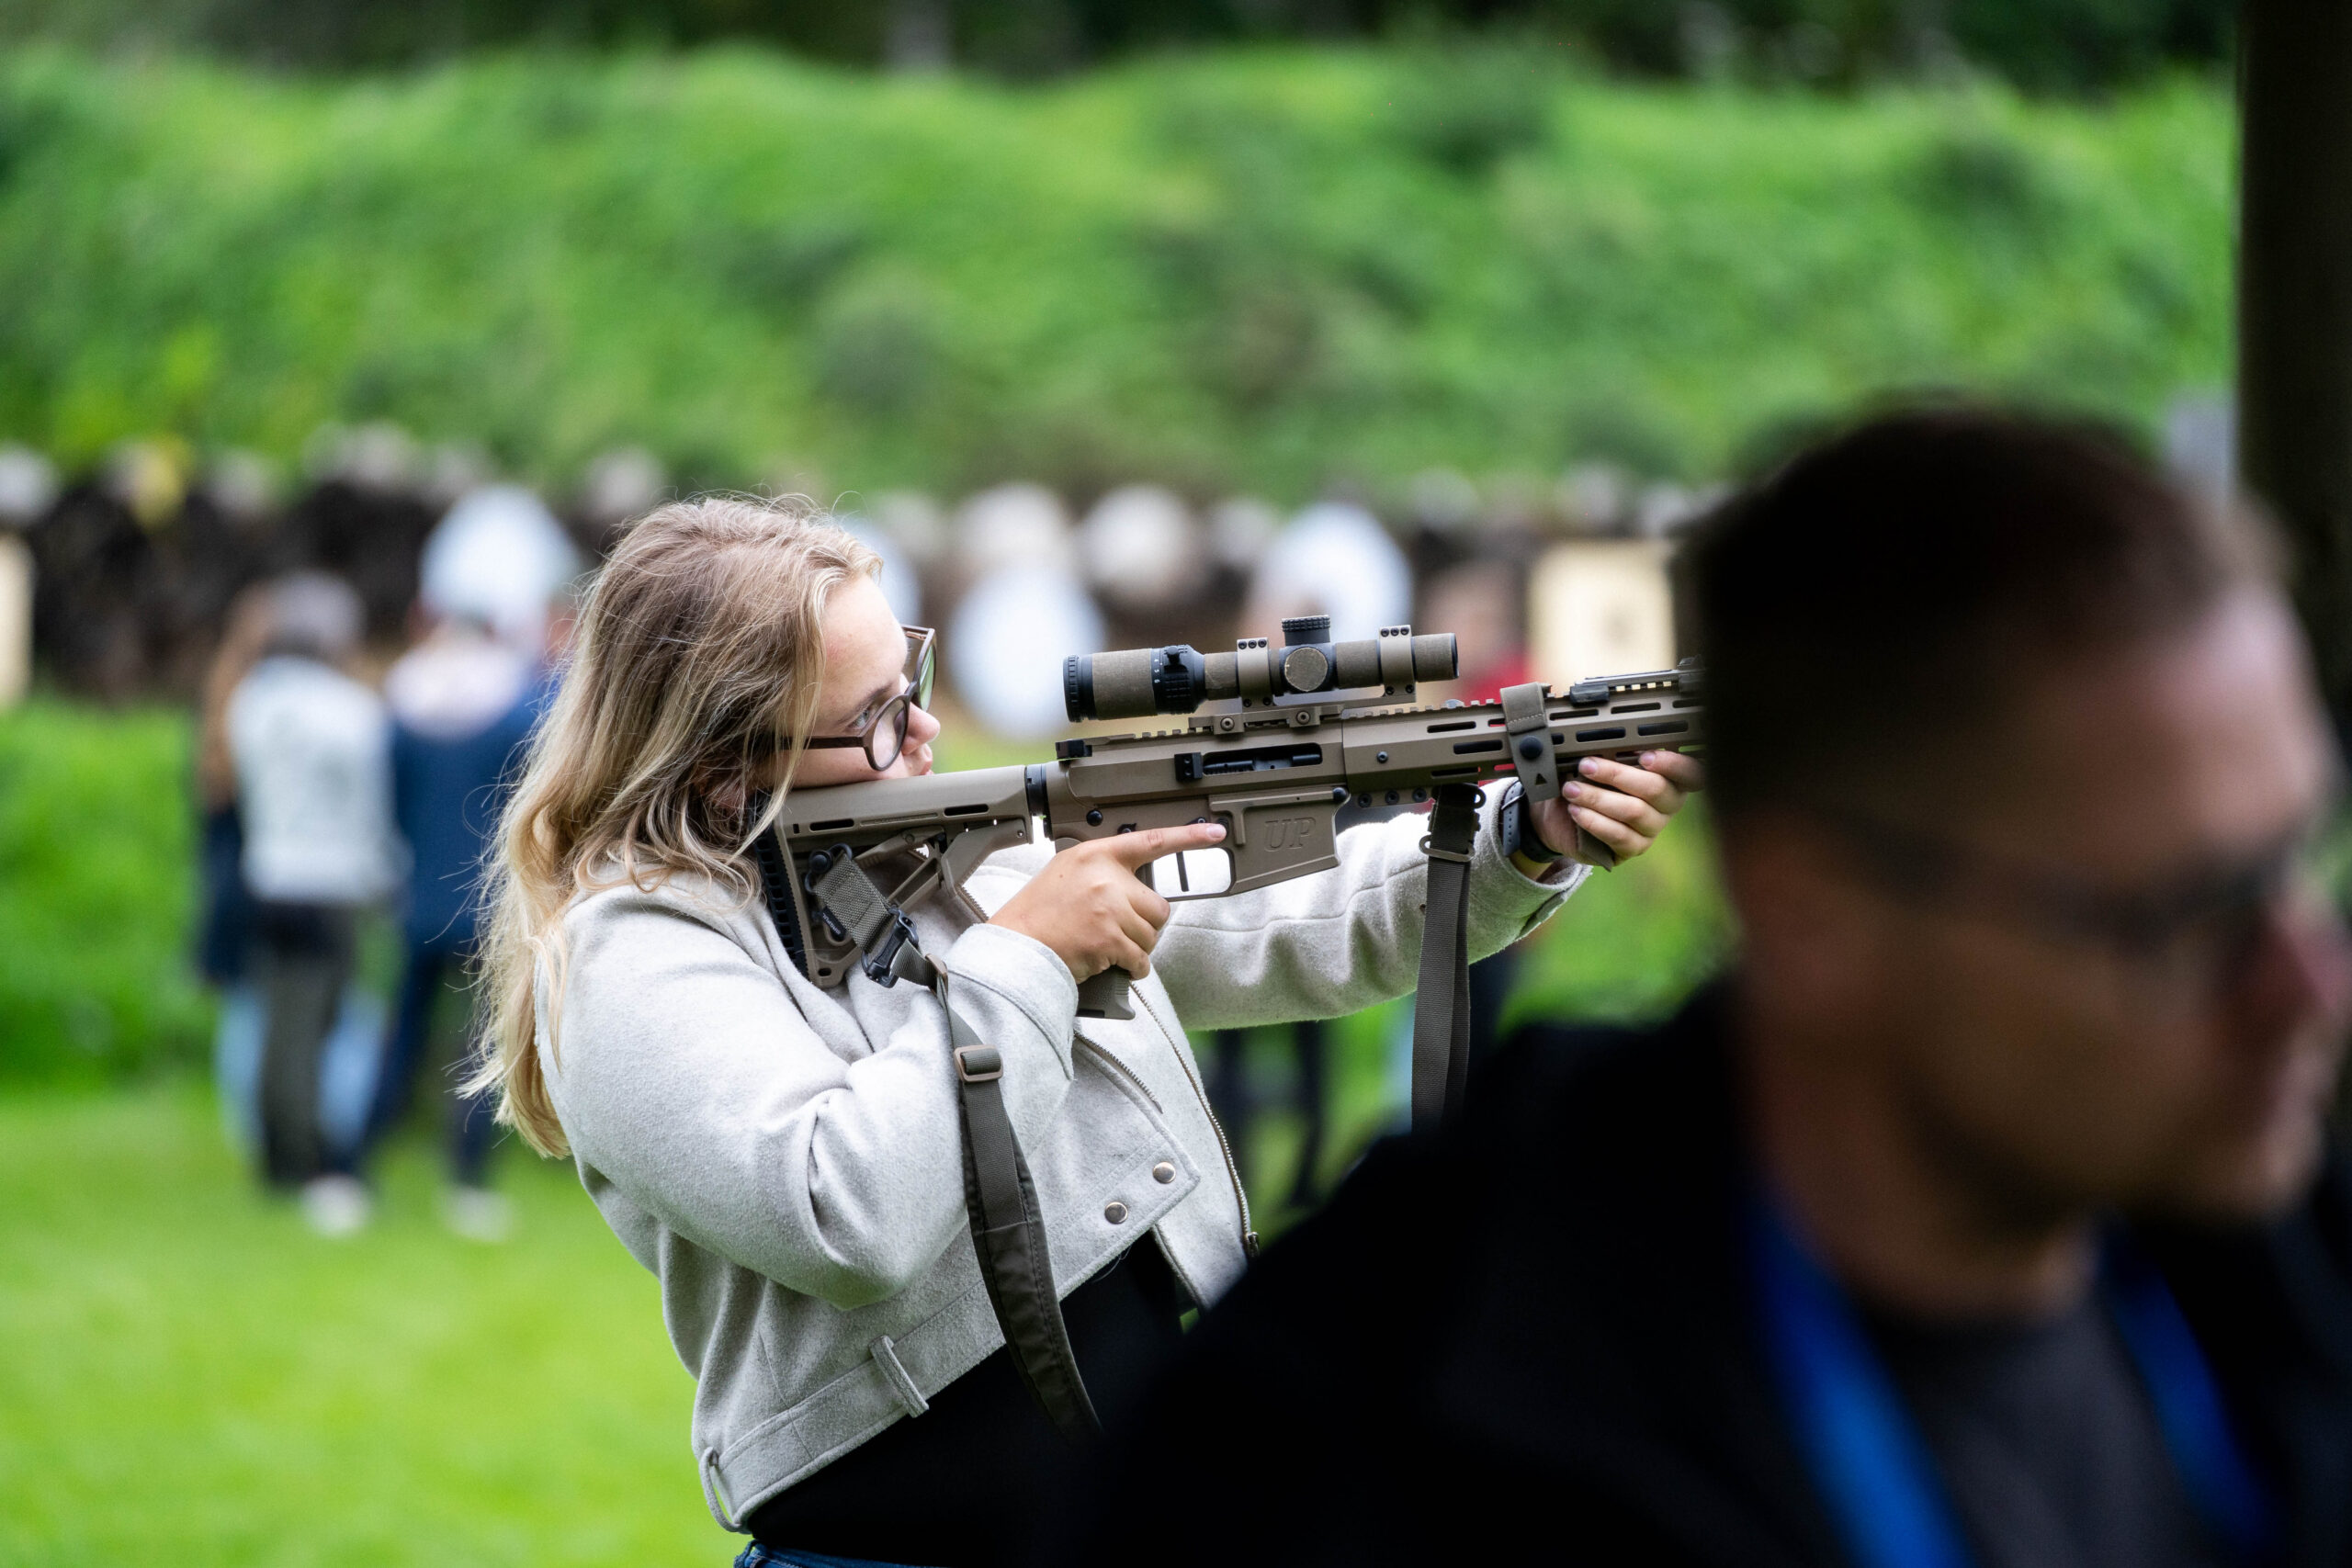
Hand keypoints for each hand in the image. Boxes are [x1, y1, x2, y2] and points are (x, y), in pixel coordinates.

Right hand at [992, 822, 1228, 984]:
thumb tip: (1133, 888)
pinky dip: (1133, 968)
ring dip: (1136, 948)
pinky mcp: (1110, 939)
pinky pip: (1141, 959)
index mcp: (1095, 855)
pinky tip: (1115, 965)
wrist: (1016, 946)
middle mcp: (1106, 878)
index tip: (1214, 831)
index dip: (1188, 836)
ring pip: (1151, 936)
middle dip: (1145, 924)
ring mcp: (1109, 908)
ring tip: (1107, 947)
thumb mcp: (1065, 874)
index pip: (1151, 840)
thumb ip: (1101, 872)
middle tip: (1119, 931)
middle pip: (1158, 906)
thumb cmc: (1037, 916)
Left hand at [1526, 750, 1705, 867]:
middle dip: (1617, 774)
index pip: (1691, 772)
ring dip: (1598, 797)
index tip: (1645, 756)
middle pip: (1656, 789)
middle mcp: (1668, 803)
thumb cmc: (1592, 779)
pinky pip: (1619, 835)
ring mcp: (1653, 828)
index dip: (1674, 764)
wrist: (1565, 813)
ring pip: (1633, 812)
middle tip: (1586, 765)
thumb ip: (1617, 750)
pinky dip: (1594, 821)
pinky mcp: (1634, 848)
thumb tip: (1609, 740)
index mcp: (1670, 776)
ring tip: (1571, 789)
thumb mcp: (1605, 760)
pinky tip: (1576, 810)